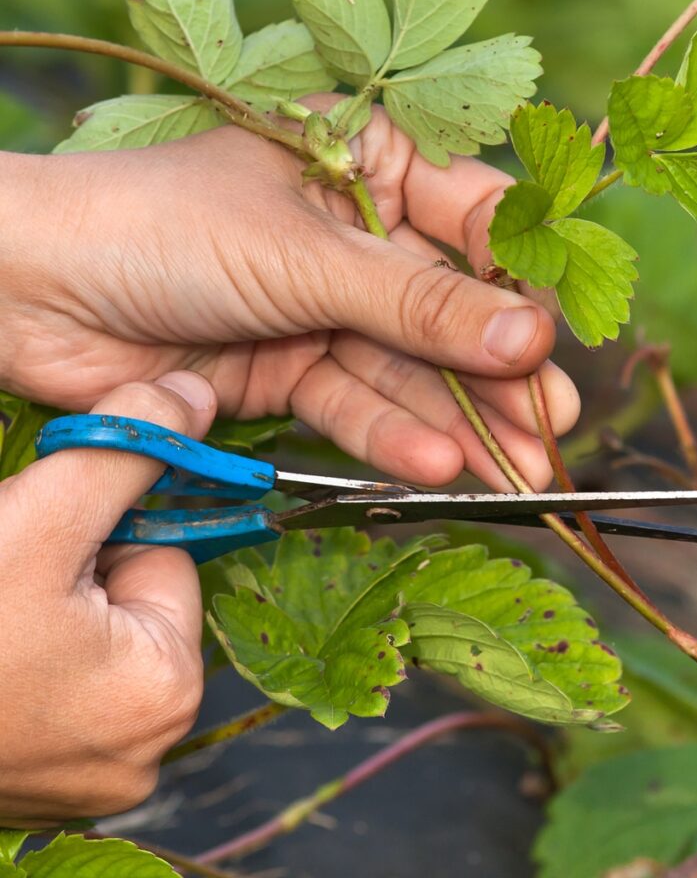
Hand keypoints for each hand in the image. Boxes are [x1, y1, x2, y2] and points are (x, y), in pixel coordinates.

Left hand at [0, 103, 578, 488]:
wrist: (30, 293)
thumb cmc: (163, 227)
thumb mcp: (309, 256)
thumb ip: (420, 304)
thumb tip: (531, 338)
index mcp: (365, 161)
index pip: (473, 216)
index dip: (521, 278)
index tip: (560, 334)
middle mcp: (352, 234)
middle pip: (447, 307)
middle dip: (498, 371)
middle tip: (552, 425)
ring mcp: (321, 305)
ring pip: (406, 367)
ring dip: (458, 419)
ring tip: (516, 469)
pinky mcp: (288, 367)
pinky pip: (354, 402)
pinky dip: (391, 435)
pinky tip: (437, 465)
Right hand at [0, 372, 213, 823]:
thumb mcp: (41, 520)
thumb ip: (125, 451)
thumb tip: (196, 394)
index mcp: (167, 691)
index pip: (164, 559)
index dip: (99, 535)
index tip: (40, 551)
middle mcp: (142, 750)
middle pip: (126, 602)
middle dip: (66, 575)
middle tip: (7, 587)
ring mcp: (83, 778)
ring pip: (82, 639)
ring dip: (36, 611)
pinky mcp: (32, 784)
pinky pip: (49, 683)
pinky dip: (18, 655)